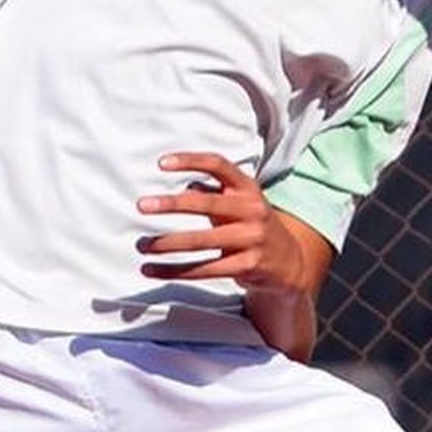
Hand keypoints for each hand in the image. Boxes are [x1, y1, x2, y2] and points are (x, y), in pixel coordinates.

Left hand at [136, 153, 306, 292]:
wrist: (290, 262)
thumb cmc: (252, 226)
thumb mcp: (240, 203)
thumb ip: (214, 192)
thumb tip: (184, 185)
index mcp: (248, 188)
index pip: (219, 165)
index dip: (191, 161)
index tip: (161, 163)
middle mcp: (252, 210)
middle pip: (208, 204)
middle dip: (172, 205)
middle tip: (142, 205)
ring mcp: (252, 239)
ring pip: (202, 241)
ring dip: (167, 244)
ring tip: (141, 245)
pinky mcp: (247, 266)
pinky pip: (204, 269)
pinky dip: (174, 271)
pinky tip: (151, 270)